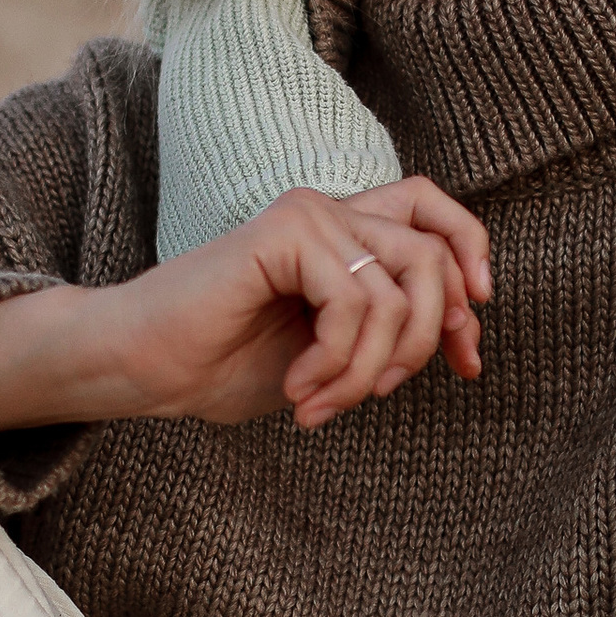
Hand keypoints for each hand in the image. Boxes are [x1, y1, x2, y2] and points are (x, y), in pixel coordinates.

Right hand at [0, 178, 491, 445]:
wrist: (143, 368)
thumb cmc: (225, 365)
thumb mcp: (333, 356)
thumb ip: (389, 333)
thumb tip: (466, 331)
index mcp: (345, 234)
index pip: (438, 219)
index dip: (471, 273)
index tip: (468, 357)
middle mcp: (332, 211)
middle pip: (432, 258)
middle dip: (425, 339)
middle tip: (381, 394)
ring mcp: (308, 215)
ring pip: (396, 292)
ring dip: (367, 369)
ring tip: (322, 405)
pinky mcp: (284, 231)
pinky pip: (353, 300)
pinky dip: (336, 360)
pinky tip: (296, 388)